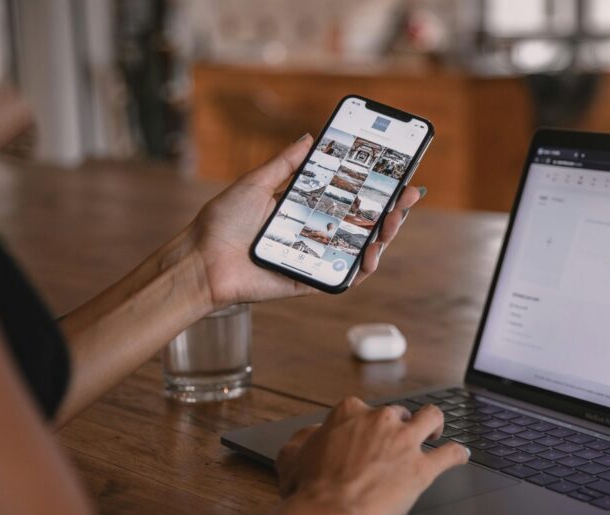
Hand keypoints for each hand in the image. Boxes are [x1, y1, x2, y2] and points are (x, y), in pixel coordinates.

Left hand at [189, 135, 423, 308]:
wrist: (202, 260)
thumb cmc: (222, 222)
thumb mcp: (256, 183)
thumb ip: (285, 163)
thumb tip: (310, 137)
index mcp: (306, 209)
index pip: (350, 197)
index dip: (376, 189)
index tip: (399, 175)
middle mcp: (315, 234)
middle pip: (363, 223)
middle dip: (391, 210)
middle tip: (407, 196)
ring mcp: (316, 258)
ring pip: (360, 250)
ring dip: (383, 237)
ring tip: (394, 222)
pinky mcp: (310, 281)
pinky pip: (344, 278)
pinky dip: (362, 269)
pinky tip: (372, 254)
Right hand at [275, 398, 468, 514]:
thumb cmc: (307, 492)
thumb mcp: (291, 458)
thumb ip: (304, 440)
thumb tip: (311, 435)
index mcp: (349, 414)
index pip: (363, 410)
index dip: (364, 426)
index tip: (365, 437)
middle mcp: (380, 421)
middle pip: (398, 414)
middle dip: (399, 426)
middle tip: (396, 444)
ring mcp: (404, 442)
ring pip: (432, 418)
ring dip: (436, 424)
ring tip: (435, 434)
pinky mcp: (422, 468)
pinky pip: (450, 454)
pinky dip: (458, 454)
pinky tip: (461, 456)